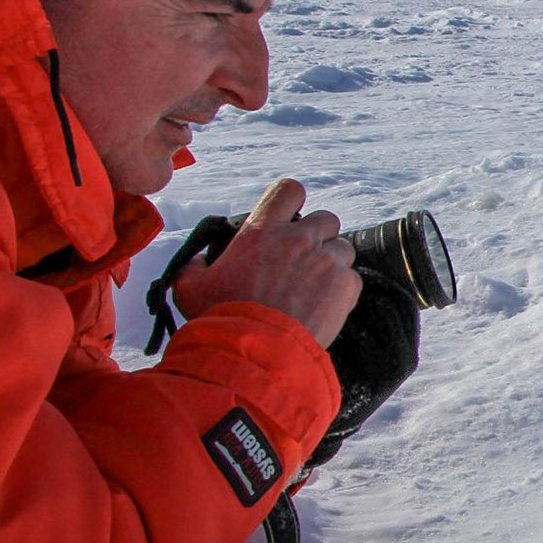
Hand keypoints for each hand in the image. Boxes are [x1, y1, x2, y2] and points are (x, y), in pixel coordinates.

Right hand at [171, 179, 361, 345]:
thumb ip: (194, 266)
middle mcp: (298, 239)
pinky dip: (342, 290)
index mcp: (263, 229)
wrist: (255, 352)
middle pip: (326, 219)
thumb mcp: (190, 286)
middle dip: (318, 236)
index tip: (289, 217)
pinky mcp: (345, 286)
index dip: (292, 201)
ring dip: (332, 263)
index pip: (289, 189)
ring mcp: (325, 261)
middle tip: (303, 261)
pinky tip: (324, 306)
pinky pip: (353, 278)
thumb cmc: (221, 318)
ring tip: (314, 287)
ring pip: (342, 248)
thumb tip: (199, 261)